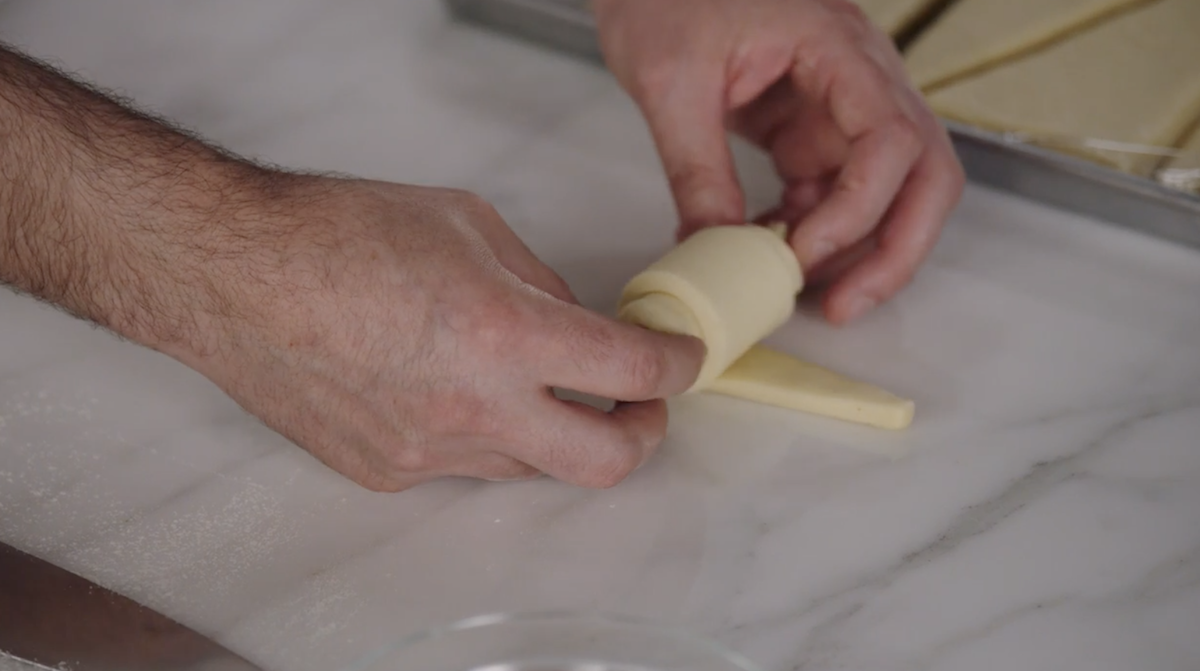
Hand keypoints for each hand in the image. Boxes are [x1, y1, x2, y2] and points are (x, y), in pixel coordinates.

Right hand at [178, 178, 704, 490]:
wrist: (230, 276)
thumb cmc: (333, 234)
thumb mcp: (466, 223)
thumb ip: (539, 282)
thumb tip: (577, 323)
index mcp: (502, 333)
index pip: (630, 370)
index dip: (677, 365)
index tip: (681, 358)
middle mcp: (473, 409)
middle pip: (603, 463)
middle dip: (644, 436)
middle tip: (642, 405)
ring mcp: (428, 452)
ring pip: (529, 466)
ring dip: (554, 431)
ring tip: (536, 382)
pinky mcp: (387, 473)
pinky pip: (463, 466)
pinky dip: (483, 434)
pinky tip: (452, 386)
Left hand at [594, 0, 964, 323]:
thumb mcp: (670, 82)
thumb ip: (696, 168)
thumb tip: (715, 249)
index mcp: (838, 48)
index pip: (892, 140)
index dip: (858, 211)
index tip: (801, 255)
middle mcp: (859, 78)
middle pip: (924, 174)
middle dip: (895, 249)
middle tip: (844, 306)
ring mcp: (838, 106)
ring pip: (887, 192)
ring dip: (857, 250)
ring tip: (805, 297)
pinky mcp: (808, 129)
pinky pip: (832, 193)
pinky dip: (812, 233)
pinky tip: (771, 259)